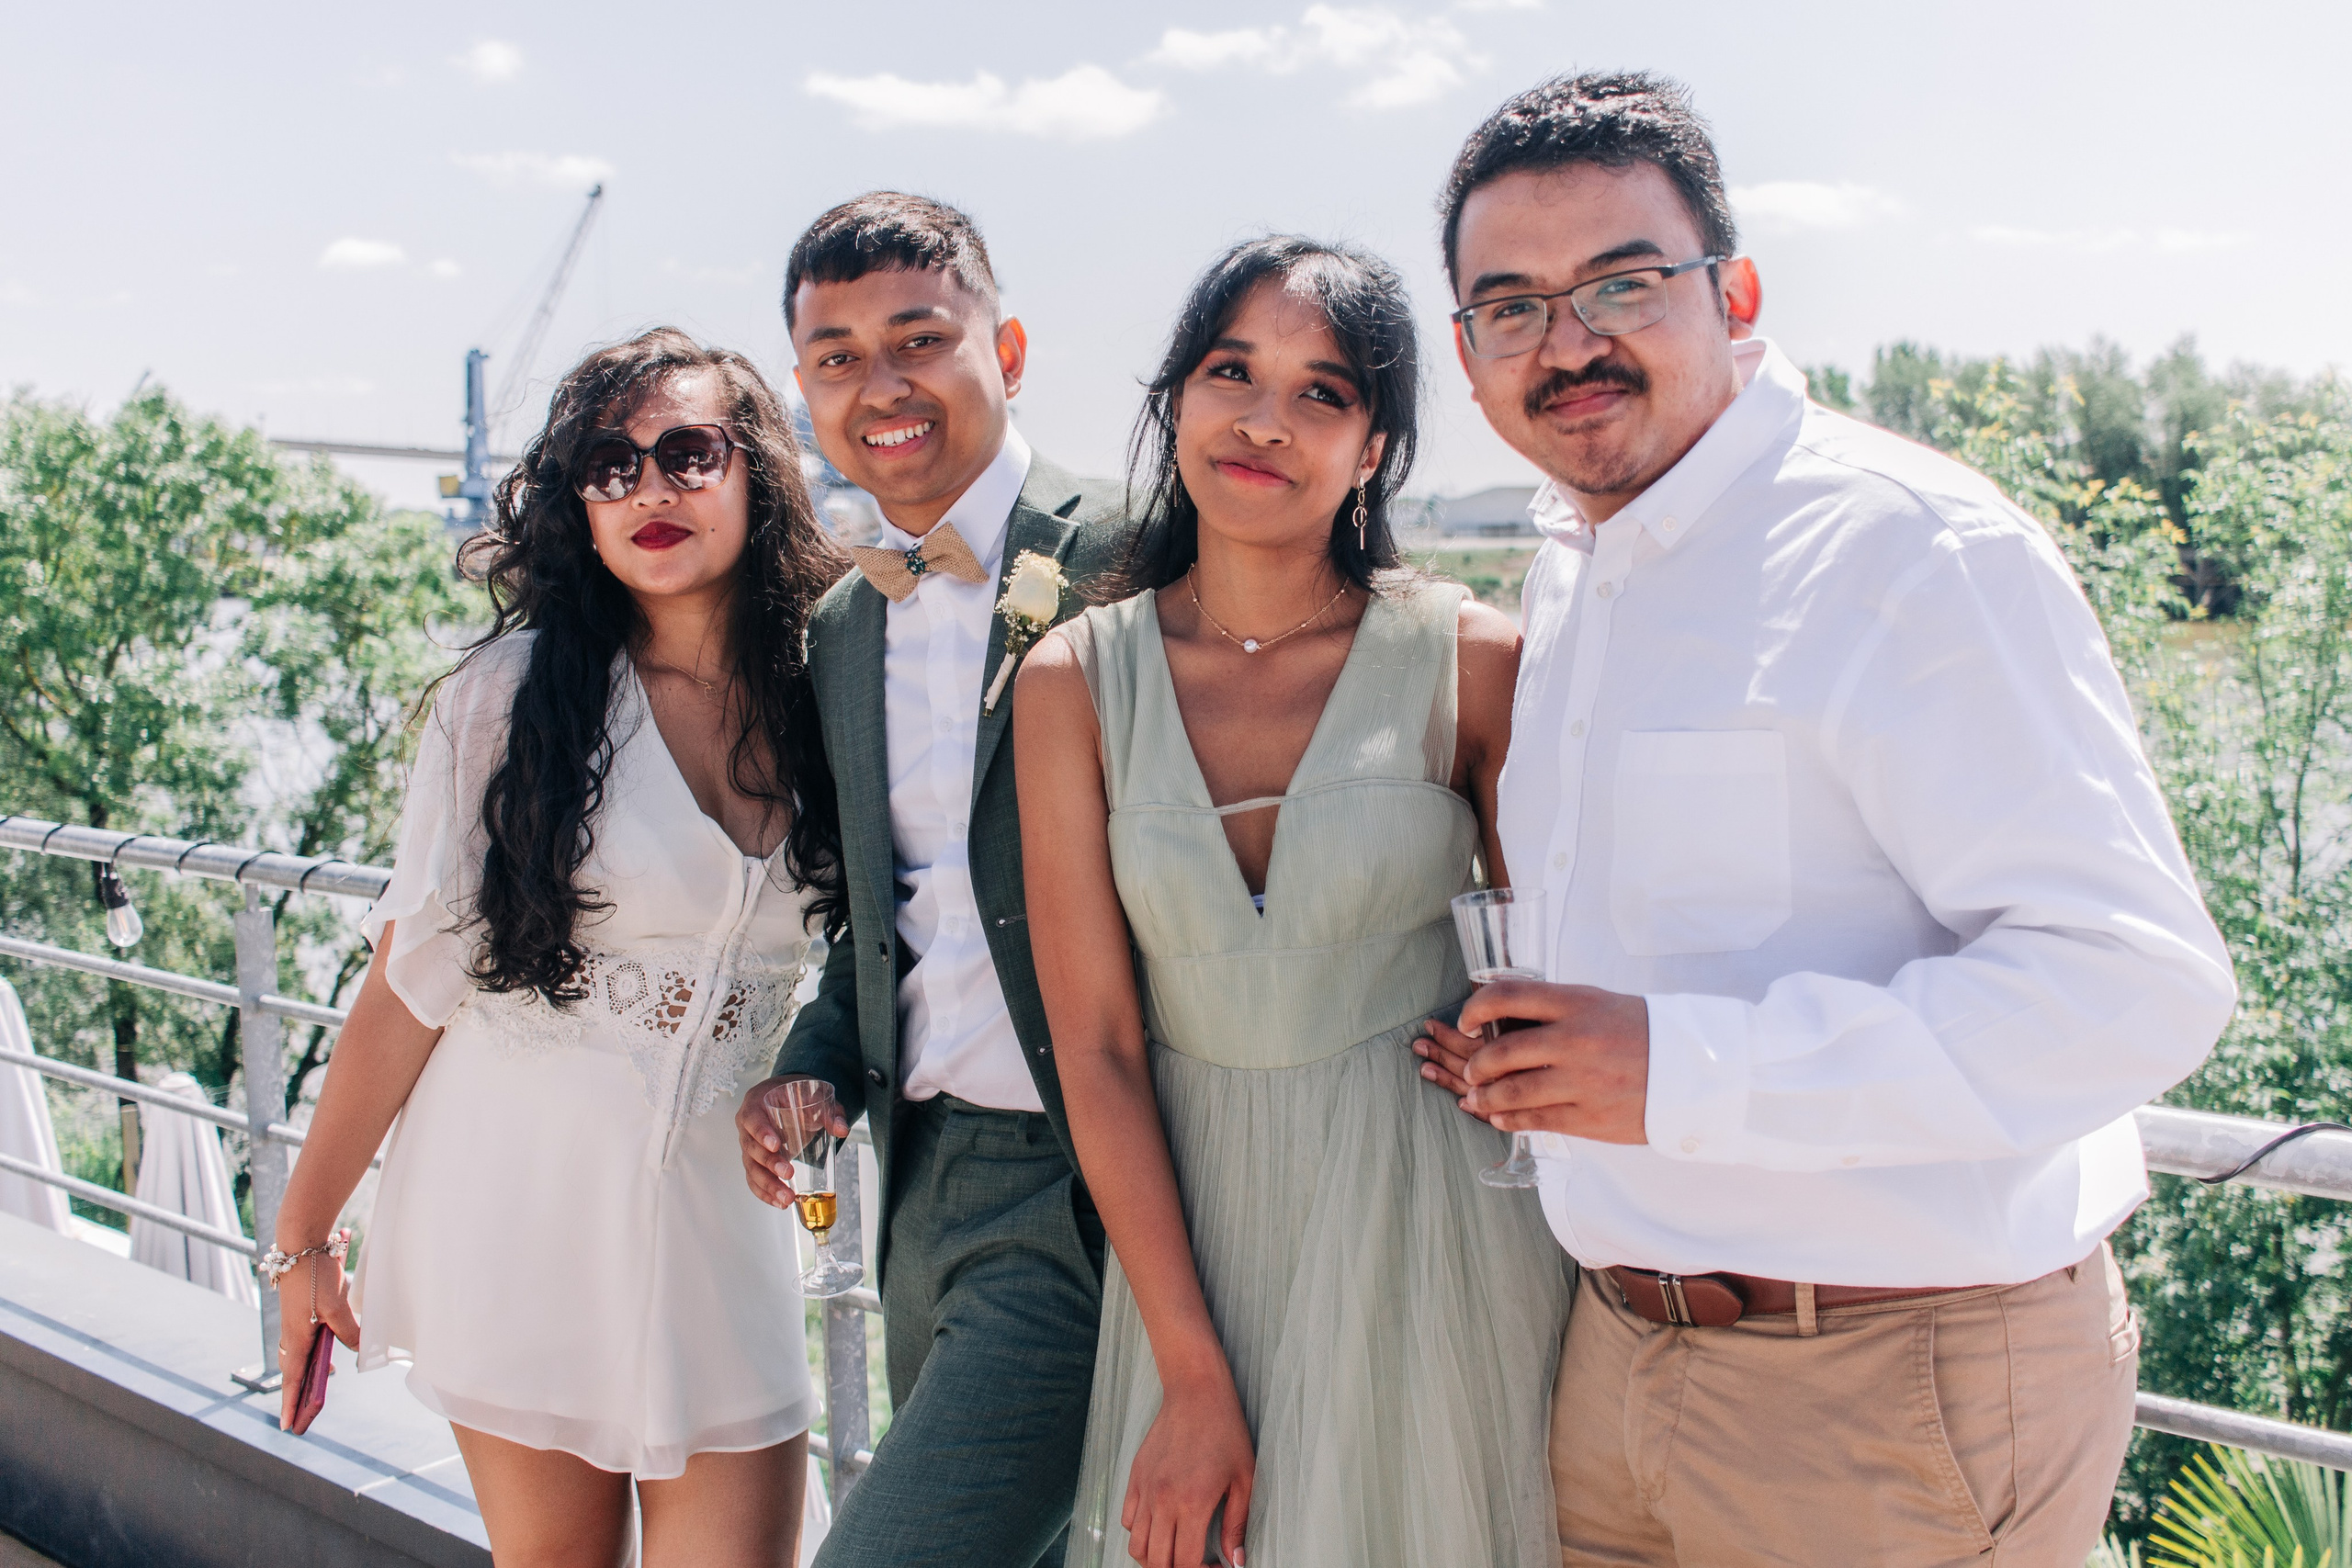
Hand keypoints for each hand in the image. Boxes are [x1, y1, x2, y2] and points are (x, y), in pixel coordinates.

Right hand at [274, 1230, 358, 1434]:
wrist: (301, 1244)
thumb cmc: (316, 1276)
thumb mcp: (337, 1306)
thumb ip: (349, 1331)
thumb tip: (358, 1351)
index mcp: (296, 1338)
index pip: (293, 1380)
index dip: (292, 1404)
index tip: (289, 1427)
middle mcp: (292, 1333)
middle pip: (293, 1371)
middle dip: (297, 1394)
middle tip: (301, 1416)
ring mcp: (295, 1322)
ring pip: (298, 1355)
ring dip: (305, 1373)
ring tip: (318, 1387)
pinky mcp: (301, 1310)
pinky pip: (304, 1339)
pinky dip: (311, 1352)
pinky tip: (325, 1351)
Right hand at [735, 1075, 850, 1210]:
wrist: (787, 1097)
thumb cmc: (796, 1095)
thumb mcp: (815, 1096)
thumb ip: (830, 1112)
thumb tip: (841, 1129)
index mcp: (756, 1103)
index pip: (753, 1119)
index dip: (762, 1133)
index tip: (776, 1145)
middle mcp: (746, 1126)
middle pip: (751, 1148)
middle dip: (770, 1163)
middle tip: (788, 1173)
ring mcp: (748, 1145)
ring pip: (751, 1168)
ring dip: (768, 1185)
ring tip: (786, 1197)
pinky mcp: (753, 1161)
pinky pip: (753, 1179)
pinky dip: (764, 1192)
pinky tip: (779, 1202)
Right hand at [1122, 1378, 1253, 1566]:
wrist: (1196, 1392)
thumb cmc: (1225, 1432)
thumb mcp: (1244, 1479)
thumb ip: (1237, 1525)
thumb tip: (1236, 1561)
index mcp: (1193, 1503)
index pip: (1185, 1564)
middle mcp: (1162, 1500)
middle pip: (1156, 1563)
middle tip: (1197, 1564)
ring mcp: (1145, 1489)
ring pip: (1136, 1546)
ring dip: (1155, 1558)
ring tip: (1176, 1551)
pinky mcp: (1135, 1477)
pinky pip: (1127, 1520)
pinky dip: (1140, 1533)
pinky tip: (1161, 1526)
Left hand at [1416, 980, 1650, 1144]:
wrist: (1696, 1069)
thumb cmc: (1643, 1032)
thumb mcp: (1600, 1003)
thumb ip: (1556, 1008)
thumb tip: (1504, 1016)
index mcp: (1577, 1003)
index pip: (1507, 996)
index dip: (1476, 1008)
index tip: (1466, 1021)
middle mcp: (1575, 1040)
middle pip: (1502, 1050)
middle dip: (1476, 1063)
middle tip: (1471, 1068)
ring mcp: (1581, 1081)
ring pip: (1512, 1091)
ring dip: (1485, 1095)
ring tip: (1477, 1096)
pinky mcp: (1589, 1117)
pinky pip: (1535, 1119)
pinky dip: (1508, 1118)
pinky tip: (1498, 1117)